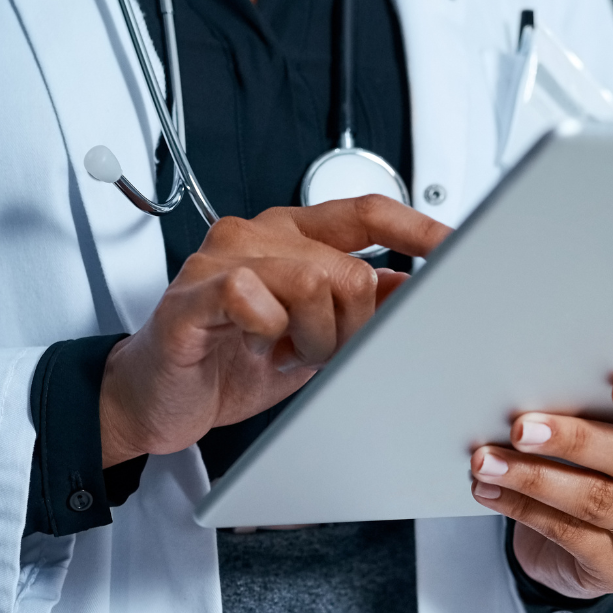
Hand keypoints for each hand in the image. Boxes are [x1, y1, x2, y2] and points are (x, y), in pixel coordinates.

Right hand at [100, 195, 449, 465]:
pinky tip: (256, 345)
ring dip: (314, 336)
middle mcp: (259, 235)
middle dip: (353, 325)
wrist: (155, 399)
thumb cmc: (231, 361)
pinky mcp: (192, 294)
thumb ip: (360, 306)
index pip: (367, 212)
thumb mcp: (315, 336)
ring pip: (312, 279)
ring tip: (288, 353)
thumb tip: (418, 290)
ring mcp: (223, 259)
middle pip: (348, 265)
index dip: (417, 229)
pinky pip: (252, 296)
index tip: (456, 247)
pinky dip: (268, 331)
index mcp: (292, 236)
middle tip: (326, 352)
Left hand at [469, 374, 612, 598]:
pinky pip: (569, 535)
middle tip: (521, 427)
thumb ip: (596, 406)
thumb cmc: (602, 457)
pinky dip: (522, 508)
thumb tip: (535, 384)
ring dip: (533, 478)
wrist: (594, 536)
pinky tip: (490, 491)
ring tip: (487, 461)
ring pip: (597, 500)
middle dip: (572, 440)